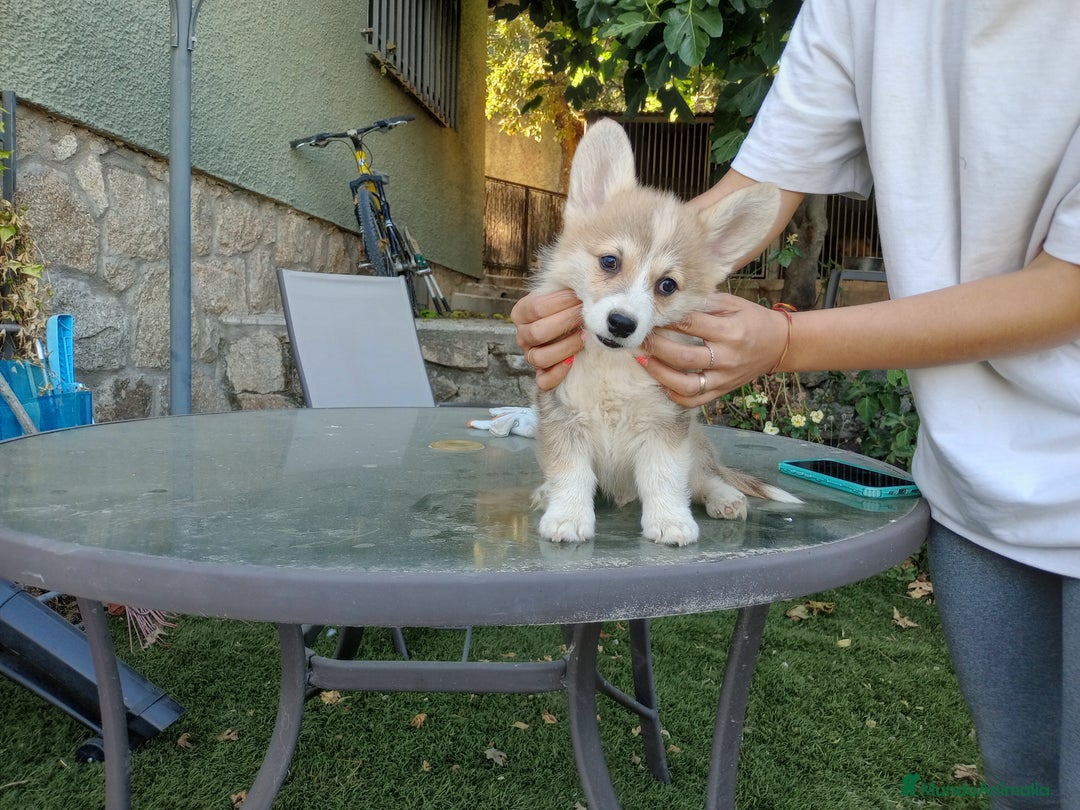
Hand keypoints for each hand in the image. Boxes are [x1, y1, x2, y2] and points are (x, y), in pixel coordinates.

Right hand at [510, 289, 584, 390]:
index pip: (537, 307)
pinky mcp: (541, 375)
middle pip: (538, 332)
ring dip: (565, 347)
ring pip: (539, 358)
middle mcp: (522, 336)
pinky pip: (543, 380)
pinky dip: (557, 373)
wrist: (569, 326)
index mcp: (521, 313)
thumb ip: (566, 287)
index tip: (581, 296)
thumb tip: (582, 280)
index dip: (561, 302)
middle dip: (566, 322)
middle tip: (587, 315)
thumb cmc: (566, 307)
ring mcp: (530, 356)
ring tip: (585, 337)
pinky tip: (573, 361)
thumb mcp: (561, 293)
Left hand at [642, 293, 789, 405]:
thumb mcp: (733, 304)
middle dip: (656, 347)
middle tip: (639, 338)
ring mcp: (724, 378)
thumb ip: (705, 303)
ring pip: (687, 384)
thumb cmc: (752, 319)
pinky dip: (674, 394)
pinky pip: (694, 400)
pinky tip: (661, 382)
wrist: (778, 345)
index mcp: (730, 331)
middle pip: (684, 357)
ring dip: (660, 374)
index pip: (691, 325)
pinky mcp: (723, 391)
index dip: (667, 320)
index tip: (649, 315)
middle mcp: (727, 357)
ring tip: (643, 361)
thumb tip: (672, 301)